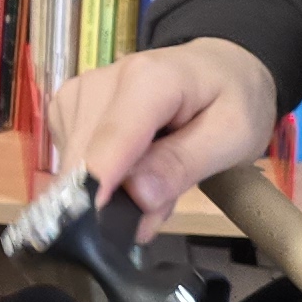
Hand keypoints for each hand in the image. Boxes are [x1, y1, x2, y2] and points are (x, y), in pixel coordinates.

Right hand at [46, 36, 279, 225]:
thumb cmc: (233, 99)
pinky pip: (75, 160)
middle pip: (85, 161)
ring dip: (112, 190)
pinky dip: (103, 175)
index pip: (108, 144)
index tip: (98, 234)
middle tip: (160, 209)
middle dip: (116, 199)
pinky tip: (133, 166)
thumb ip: (185, 164)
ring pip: (75, 167)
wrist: (219, 67)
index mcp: (146, 80)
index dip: (99, 192)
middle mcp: (101, 81)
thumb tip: (136, 195)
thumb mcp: (233, 135)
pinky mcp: (68, 109)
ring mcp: (79, 94)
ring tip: (157, 181)